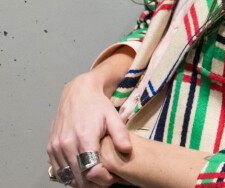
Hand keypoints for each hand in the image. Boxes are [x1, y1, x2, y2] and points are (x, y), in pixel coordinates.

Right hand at [47, 52, 133, 186]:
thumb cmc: (97, 104)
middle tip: (105, 179)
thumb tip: (127, 150)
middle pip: (79, 178)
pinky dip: (70, 175)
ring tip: (95, 176)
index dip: (103, 179)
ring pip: (67, 177)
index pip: (91, 171)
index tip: (112, 178)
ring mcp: (56, 147)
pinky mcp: (51, 148)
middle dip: (93, 183)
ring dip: (81, 181)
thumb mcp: (113, 116)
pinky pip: (59, 171)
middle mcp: (67, 144)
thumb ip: (121, 134)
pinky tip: (82, 171)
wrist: (78, 92)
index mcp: (84, 137)